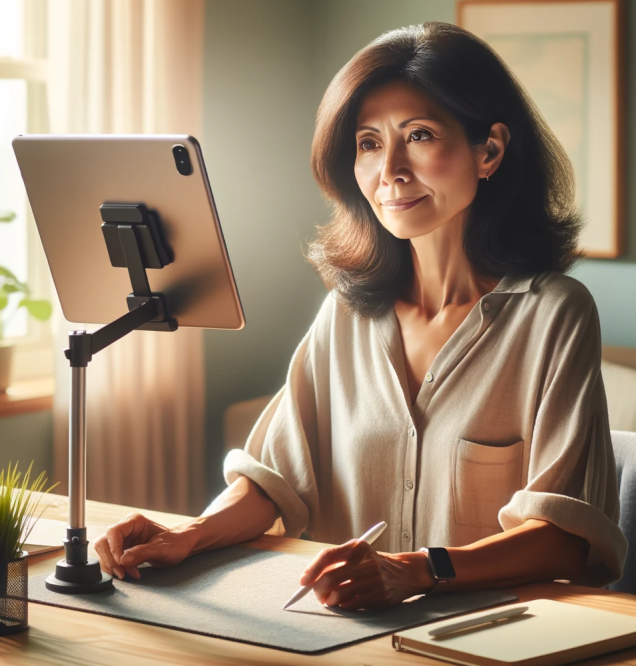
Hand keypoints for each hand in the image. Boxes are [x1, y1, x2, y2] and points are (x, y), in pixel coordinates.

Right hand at [94, 512, 195, 580]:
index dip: (114, 549)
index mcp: (135, 521)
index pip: (113, 532)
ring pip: (104, 552)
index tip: (121, 563)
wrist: (181, 547)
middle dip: (111, 560)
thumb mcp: (162, 548)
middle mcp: (126, 528)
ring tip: (130, 574)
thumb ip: (143, 553)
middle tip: (123, 573)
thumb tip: (123, 560)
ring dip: (113, 566)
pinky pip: (110, 559)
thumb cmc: (175, 543)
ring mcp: (122, 539)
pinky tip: (129, 573)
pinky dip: (116, 569)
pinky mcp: (121, 550)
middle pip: (104, 542)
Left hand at [299, 539, 433, 609]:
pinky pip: (350, 604)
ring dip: (329, 601)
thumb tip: (308, 579)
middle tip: (317, 595)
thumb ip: (336, 561)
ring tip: (330, 600)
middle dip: (317, 590)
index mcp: (357, 546)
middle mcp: (366, 561)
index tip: (302, 582)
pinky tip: (345, 602)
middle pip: (330, 578)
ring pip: (338, 594)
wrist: (404, 572)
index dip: (312, 570)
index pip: (328, 555)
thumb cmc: (372, 563)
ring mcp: (373, 579)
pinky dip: (343, 606)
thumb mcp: (357, 553)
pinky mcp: (379, 595)